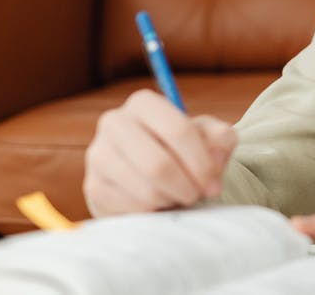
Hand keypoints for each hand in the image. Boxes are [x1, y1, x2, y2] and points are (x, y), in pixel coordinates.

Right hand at [83, 89, 236, 215]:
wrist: (152, 172)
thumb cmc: (184, 149)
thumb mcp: (209, 137)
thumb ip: (221, 139)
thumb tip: (213, 158)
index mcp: (144, 103)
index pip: (179, 131)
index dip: (202, 162)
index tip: (213, 182)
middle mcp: (114, 123)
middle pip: (158, 164)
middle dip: (187, 186)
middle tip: (198, 194)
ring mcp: (98, 155)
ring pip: (145, 189)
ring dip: (172, 199)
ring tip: (180, 195)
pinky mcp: (94, 186)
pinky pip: (131, 208)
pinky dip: (154, 211)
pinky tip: (160, 202)